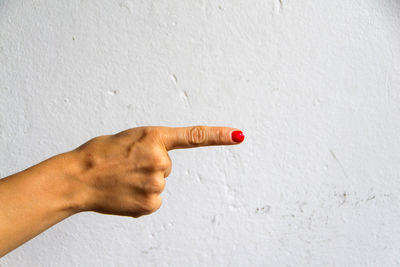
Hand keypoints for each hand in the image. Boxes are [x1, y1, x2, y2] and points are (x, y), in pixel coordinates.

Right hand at [69, 126, 244, 217]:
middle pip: (167, 166)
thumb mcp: (130, 139)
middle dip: (150, 165)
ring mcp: (156, 184)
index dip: (219, 135)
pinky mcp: (151, 204)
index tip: (239, 135)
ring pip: (159, 182)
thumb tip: (162, 165)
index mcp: (155, 137)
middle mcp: (160, 159)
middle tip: (127, 164)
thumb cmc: (100, 154)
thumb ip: (152, 147)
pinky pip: (154, 199)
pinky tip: (125, 192)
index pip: (194, 136)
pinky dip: (141, 198)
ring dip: (144, 181)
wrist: (78, 177)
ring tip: (123, 177)